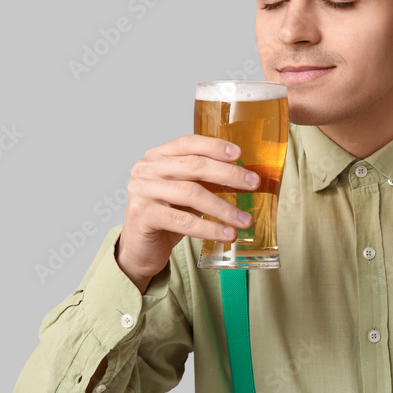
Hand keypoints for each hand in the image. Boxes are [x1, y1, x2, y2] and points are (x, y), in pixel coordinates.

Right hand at [115, 134, 259, 291]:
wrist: (139, 249)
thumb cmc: (167, 216)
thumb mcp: (185, 192)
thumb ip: (204, 179)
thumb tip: (243, 176)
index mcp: (157, 156)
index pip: (188, 143)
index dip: (215, 146)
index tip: (240, 155)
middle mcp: (146, 169)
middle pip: (193, 166)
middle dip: (228, 174)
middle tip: (253, 184)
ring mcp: (142, 191)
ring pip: (191, 193)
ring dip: (223, 208)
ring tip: (245, 219)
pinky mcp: (143, 215)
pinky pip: (183, 220)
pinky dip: (209, 228)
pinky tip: (227, 234)